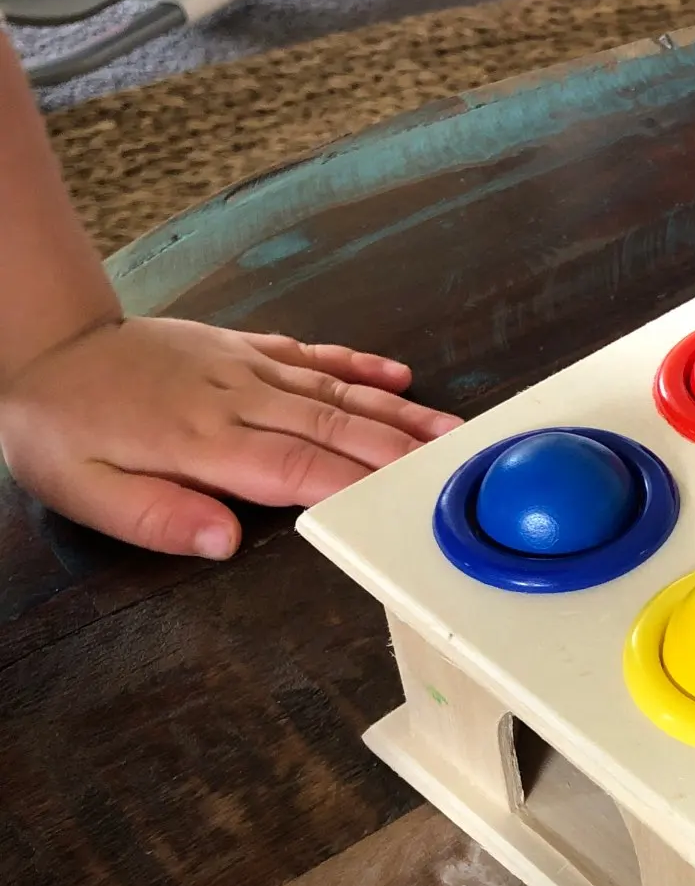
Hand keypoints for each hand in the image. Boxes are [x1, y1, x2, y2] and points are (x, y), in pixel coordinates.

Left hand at [0, 317, 461, 558]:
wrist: (44, 345)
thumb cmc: (59, 427)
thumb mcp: (84, 489)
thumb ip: (157, 516)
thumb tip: (226, 541)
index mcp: (203, 442)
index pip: (297, 468)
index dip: (355, 487)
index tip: (407, 504)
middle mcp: (236, 399)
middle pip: (334, 426)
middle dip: (401, 451)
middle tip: (459, 470)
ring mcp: (244, 367)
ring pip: (335, 389)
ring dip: (398, 411)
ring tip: (453, 431)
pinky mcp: (241, 348)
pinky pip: (311, 353)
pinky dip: (358, 363)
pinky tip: (399, 372)